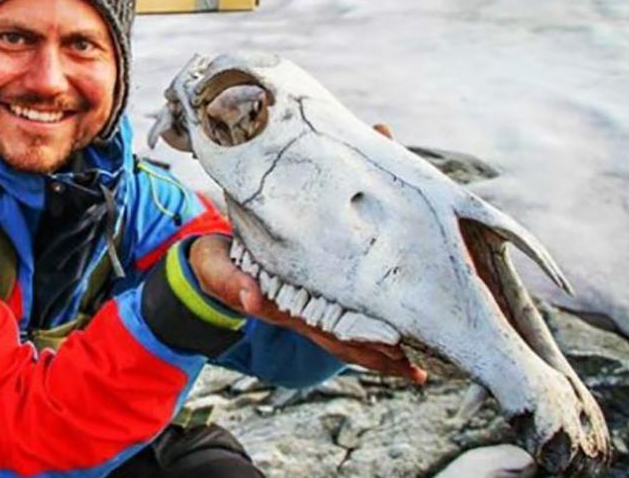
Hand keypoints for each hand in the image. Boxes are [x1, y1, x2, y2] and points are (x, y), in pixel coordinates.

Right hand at [188, 233, 427, 383]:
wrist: (205, 262)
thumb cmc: (213, 265)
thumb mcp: (216, 271)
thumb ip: (231, 283)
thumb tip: (251, 300)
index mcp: (285, 308)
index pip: (331, 332)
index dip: (363, 343)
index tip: (397, 352)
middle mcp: (301, 313)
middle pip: (348, 341)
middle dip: (385, 354)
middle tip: (423, 365)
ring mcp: (306, 306)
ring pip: (350, 331)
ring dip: (383, 344)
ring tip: (420, 355)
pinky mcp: (307, 293)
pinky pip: (344, 312)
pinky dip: (369, 322)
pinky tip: (393, 324)